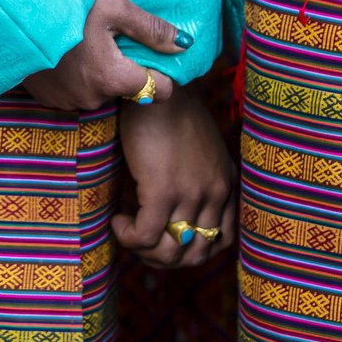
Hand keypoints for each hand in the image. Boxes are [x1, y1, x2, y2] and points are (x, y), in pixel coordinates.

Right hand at [26, 0, 180, 111]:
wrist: (13, 15)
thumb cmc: (67, 6)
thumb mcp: (115, 8)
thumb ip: (151, 29)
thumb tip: (184, 45)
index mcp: (114, 77)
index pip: (160, 90)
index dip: (164, 72)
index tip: (154, 53)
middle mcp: (94, 98)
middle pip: (128, 89)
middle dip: (126, 68)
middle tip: (112, 39)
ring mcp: (69, 102)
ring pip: (102, 91)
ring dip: (100, 72)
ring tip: (86, 44)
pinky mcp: (50, 100)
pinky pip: (76, 92)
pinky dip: (77, 77)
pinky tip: (67, 55)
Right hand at [112, 87, 236, 269]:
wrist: (158, 84)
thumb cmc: (168, 109)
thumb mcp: (194, 147)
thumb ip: (191, 176)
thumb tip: (164, 209)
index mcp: (225, 183)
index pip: (222, 240)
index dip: (191, 248)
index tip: (166, 237)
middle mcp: (214, 193)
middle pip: (196, 253)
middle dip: (166, 258)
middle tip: (141, 241)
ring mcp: (191, 194)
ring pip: (171, 251)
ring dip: (145, 251)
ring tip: (127, 231)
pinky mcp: (163, 191)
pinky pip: (145, 236)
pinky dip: (128, 237)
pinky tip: (117, 221)